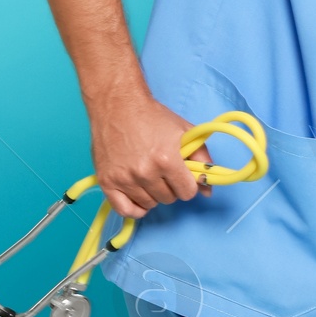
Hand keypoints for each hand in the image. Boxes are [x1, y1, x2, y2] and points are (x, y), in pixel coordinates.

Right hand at [87, 86, 211, 215]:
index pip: (187, 192)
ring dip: (153, 194)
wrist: (118, 106)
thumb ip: (202, 158)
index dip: (188, 184)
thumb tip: (208, 190)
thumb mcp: (184, 131)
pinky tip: (139, 197)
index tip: (182, 176)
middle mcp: (145, 172)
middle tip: (164, 172)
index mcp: (166, 160)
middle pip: (169, 198)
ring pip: (149, 204)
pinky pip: (124, 210)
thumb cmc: (152, 117)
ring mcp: (124, 179)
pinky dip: (135, 209)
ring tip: (150, 177)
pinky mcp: (107, 182)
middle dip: (171, 187)